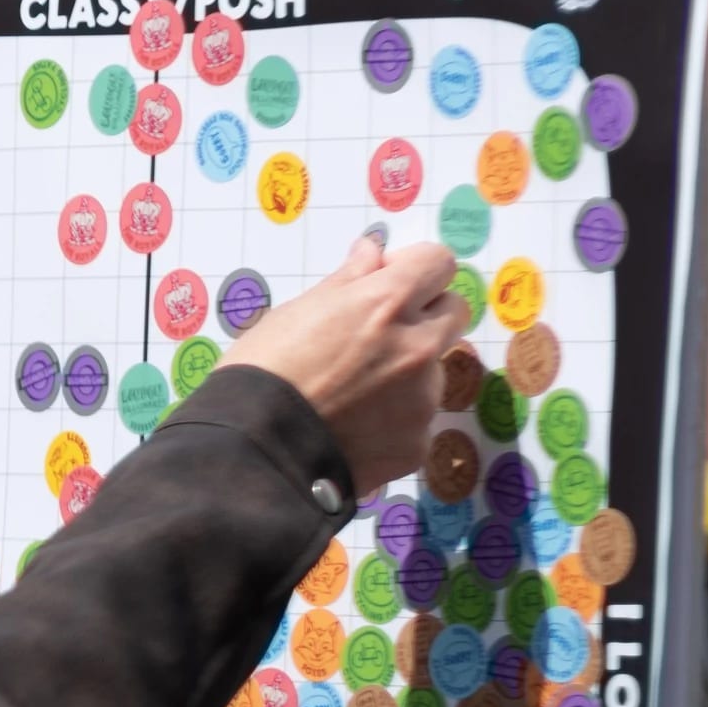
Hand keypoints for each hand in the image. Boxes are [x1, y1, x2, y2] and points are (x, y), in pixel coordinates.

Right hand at [221, 233, 469, 493]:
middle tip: (379, 334)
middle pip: (454, 312)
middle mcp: (416, 347)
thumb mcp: (295, 312)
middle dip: (424, 314)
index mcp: (385, 304)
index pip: (437, 262)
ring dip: (406, 373)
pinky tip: (353, 428)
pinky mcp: (417, 444)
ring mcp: (422, 400)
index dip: (412, 268)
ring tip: (352, 394)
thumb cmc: (262, 372)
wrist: (253, 452)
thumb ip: (347, 282)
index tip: (385, 282)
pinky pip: (416, 419)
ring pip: (433, 371)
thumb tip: (373, 254)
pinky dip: (392, 421)